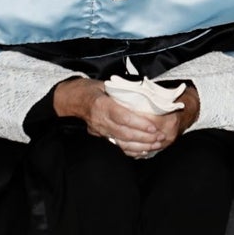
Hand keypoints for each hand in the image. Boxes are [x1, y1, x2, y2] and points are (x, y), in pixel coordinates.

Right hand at [54, 78, 169, 156]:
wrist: (73, 100)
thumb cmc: (91, 89)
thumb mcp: (105, 84)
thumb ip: (123, 89)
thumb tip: (145, 91)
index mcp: (102, 105)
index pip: (123, 117)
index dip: (139, 123)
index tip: (153, 127)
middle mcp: (100, 120)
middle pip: (124, 133)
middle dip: (144, 137)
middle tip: (160, 137)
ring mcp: (99, 131)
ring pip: (122, 142)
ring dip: (140, 145)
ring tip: (156, 144)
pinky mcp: (100, 137)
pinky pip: (117, 146)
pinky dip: (131, 150)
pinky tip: (143, 150)